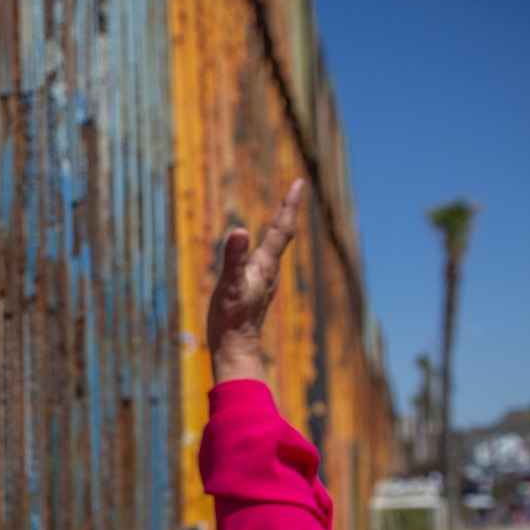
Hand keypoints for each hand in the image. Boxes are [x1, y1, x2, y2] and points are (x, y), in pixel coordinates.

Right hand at [207, 180, 304, 383]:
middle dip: (287, 212)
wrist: (235, 348)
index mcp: (265, 265)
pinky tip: (262, 253)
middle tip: (295, 189)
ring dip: (279, 228)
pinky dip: (268, 246)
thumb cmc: (231, 318)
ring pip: (276, 248)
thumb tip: (239, 231)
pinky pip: (266, 261)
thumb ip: (233, 258)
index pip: (280, 228)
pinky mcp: (255, 291)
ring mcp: (263, 282)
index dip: (290, 204)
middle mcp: (269, 271)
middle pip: (282, 235)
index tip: (300, 181)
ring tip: (283, 213)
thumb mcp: (229, 285)